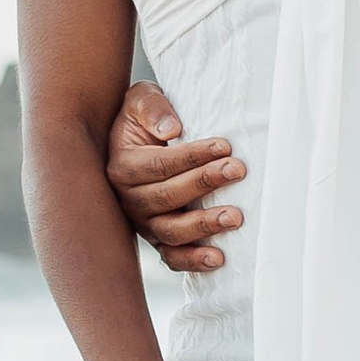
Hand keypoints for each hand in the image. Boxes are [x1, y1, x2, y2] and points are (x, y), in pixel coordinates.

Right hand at [106, 78, 245, 273]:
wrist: (134, 141)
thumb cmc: (143, 119)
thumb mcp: (141, 100)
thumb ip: (151, 108)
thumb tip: (171, 130)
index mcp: (122, 166)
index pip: (159, 164)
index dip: (191, 156)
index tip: (224, 145)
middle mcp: (128, 199)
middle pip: (166, 197)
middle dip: (204, 183)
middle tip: (237, 170)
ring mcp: (142, 222)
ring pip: (170, 231)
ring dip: (204, 225)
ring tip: (235, 217)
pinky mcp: (157, 238)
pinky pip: (171, 257)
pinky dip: (192, 261)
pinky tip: (218, 259)